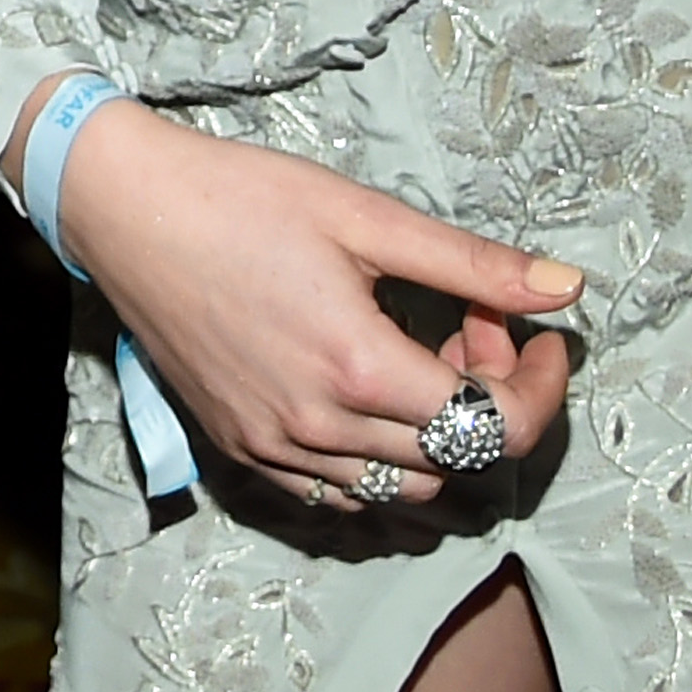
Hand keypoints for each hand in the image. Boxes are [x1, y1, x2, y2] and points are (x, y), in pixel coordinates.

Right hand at [46, 100, 580, 511]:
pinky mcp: (244, 450)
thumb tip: (567, 289)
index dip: (538, 388)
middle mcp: (319, 424)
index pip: (494, 426)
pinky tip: (369, 392)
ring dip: (437, 434)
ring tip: (417, 354)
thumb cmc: (241, 197)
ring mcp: (276, 447)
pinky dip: (381, 459)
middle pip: (457, 460)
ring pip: (404, 489)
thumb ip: (473, 263)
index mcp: (358, 365)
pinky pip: (340, 493)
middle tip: (470, 321)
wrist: (123, 210)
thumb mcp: (365, 216)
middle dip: (489, 395)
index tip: (538, 336)